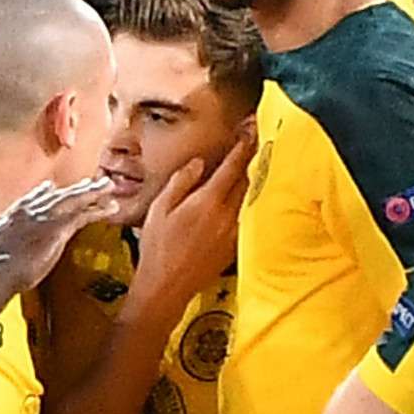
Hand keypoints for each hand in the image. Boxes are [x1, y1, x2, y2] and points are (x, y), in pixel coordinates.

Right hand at [0, 178, 118, 293]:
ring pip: (74, 199)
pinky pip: (84, 214)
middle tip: (89, 182)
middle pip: (57, 196)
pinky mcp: (59, 228)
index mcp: (11, 217)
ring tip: (108, 185)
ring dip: (93, 191)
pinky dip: (99, 209)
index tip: (49, 187)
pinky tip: (111, 207)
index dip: (41, 194)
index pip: (29, 200)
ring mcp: (45, 218)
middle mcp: (29, 212)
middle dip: (74, 189)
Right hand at [131, 136, 253, 316]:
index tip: (251, 127)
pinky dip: (248, 200)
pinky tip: (245, 195)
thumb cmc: (157, 246)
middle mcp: (227, 215)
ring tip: (254, 161)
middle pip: (248, 179)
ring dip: (252, 177)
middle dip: (253, 156)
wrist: (167, 286)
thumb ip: (181, 181)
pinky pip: (246, 215)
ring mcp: (234, 231)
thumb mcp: (159, 208)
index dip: (244, 145)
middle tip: (256, 138)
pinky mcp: (235, 245)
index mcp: (208, 202)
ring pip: (250, 196)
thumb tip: (199, 163)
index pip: (233, 166)